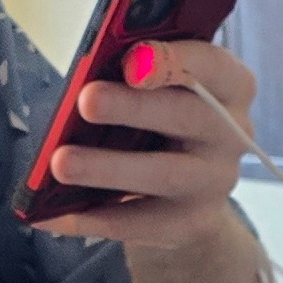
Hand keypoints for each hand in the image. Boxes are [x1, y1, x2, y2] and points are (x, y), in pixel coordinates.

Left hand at [34, 38, 257, 254]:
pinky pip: (138, 223)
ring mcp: (215, 183)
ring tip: (59, 162)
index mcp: (229, 86)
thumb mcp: (160, 85)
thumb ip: (137, 72)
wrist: (189, 186)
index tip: (132, 59)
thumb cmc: (163, 114)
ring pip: (163, 175)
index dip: (174, 60)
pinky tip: (50, 213)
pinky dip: (90, 217)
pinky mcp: (191, 223)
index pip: (212, 66)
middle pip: (186, 116)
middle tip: (86, 100)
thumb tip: (87, 77)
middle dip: (133, 107)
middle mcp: (232, 134)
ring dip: (108, 168)